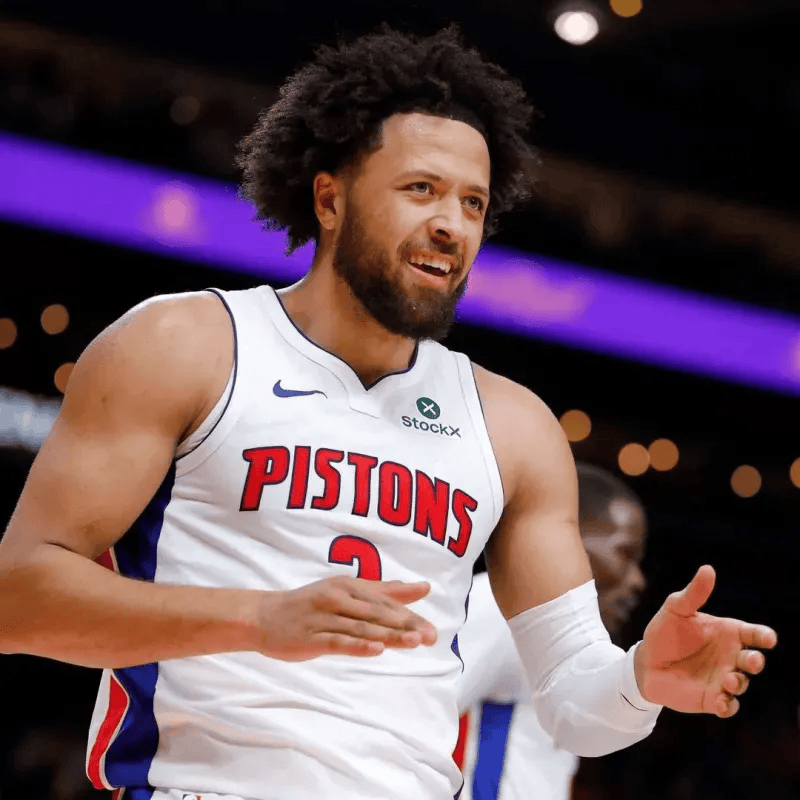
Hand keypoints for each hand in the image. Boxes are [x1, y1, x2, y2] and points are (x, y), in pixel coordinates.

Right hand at [255, 576, 437, 660]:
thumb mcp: (345, 591)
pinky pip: (338, 641)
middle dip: (406, 625)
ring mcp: (325, 617)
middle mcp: (338, 598)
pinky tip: (376, 649)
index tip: (433, 629)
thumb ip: (383, 591)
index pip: (385, 602)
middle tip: (431, 637)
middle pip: (378, 614)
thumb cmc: (310, 604)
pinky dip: (358, 644)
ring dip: (389, 635)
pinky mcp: (311, 636)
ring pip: (362, 627)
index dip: (410, 615)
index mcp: (349, 585)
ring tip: (413, 642)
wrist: (263, 616)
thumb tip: (420, 588)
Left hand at [635, 565, 776, 717]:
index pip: (753, 633)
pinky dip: (727, 705)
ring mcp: (723, 679)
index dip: (763, 636)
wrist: (646, 662)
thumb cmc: (665, 632)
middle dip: (756, 661)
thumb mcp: (676, 609)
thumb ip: (693, 593)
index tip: (768, 638)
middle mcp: (730, 657)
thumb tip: (708, 569)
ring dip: (739, 683)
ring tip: (729, 680)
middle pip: (753, 660)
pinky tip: (720, 701)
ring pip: (742, 684)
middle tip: (751, 660)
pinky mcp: (712, 698)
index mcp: (728, 633)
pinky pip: (727, 706)